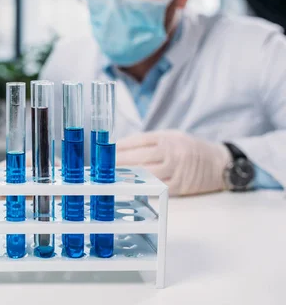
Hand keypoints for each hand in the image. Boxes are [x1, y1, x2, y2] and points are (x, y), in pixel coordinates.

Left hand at [116, 130, 230, 195]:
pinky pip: (157, 188)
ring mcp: (177, 170)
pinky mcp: (180, 186)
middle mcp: (172, 152)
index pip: (138, 141)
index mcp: (168, 138)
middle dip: (119, 161)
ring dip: (127, 176)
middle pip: (139, 157)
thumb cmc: (189, 148)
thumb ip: (150, 140)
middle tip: (103, 166)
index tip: (106, 150)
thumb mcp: (172, 136)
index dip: (120, 146)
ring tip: (112, 177)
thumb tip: (122, 146)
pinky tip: (131, 187)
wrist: (220, 163)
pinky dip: (143, 187)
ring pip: (146, 174)